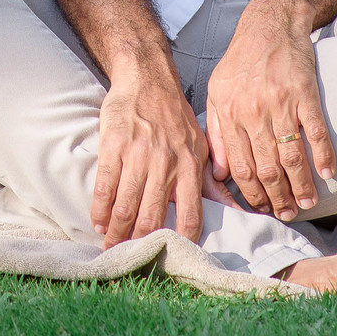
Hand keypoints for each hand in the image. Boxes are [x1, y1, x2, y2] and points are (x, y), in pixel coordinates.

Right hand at [91, 62, 210, 245]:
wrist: (147, 79)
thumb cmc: (175, 117)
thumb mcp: (201, 146)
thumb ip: (212, 183)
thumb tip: (238, 212)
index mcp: (190, 167)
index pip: (190, 217)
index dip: (178, 241)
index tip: (167, 254)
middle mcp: (166, 164)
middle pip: (151, 218)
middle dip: (139, 244)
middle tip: (129, 256)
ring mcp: (138, 155)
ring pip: (126, 207)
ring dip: (116, 233)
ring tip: (110, 246)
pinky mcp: (114, 146)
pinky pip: (106, 187)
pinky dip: (100, 210)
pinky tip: (98, 222)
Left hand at [203, 1, 333, 220]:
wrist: (269, 24)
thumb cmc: (241, 61)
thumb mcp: (216, 93)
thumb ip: (216, 133)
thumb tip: (220, 173)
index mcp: (230, 115)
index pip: (240, 167)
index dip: (252, 194)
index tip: (262, 210)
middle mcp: (253, 113)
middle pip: (266, 168)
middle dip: (277, 198)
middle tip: (287, 214)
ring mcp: (280, 103)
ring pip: (291, 156)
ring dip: (300, 185)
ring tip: (307, 203)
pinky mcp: (304, 93)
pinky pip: (315, 131)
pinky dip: (322, 154)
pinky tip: (327, 173)